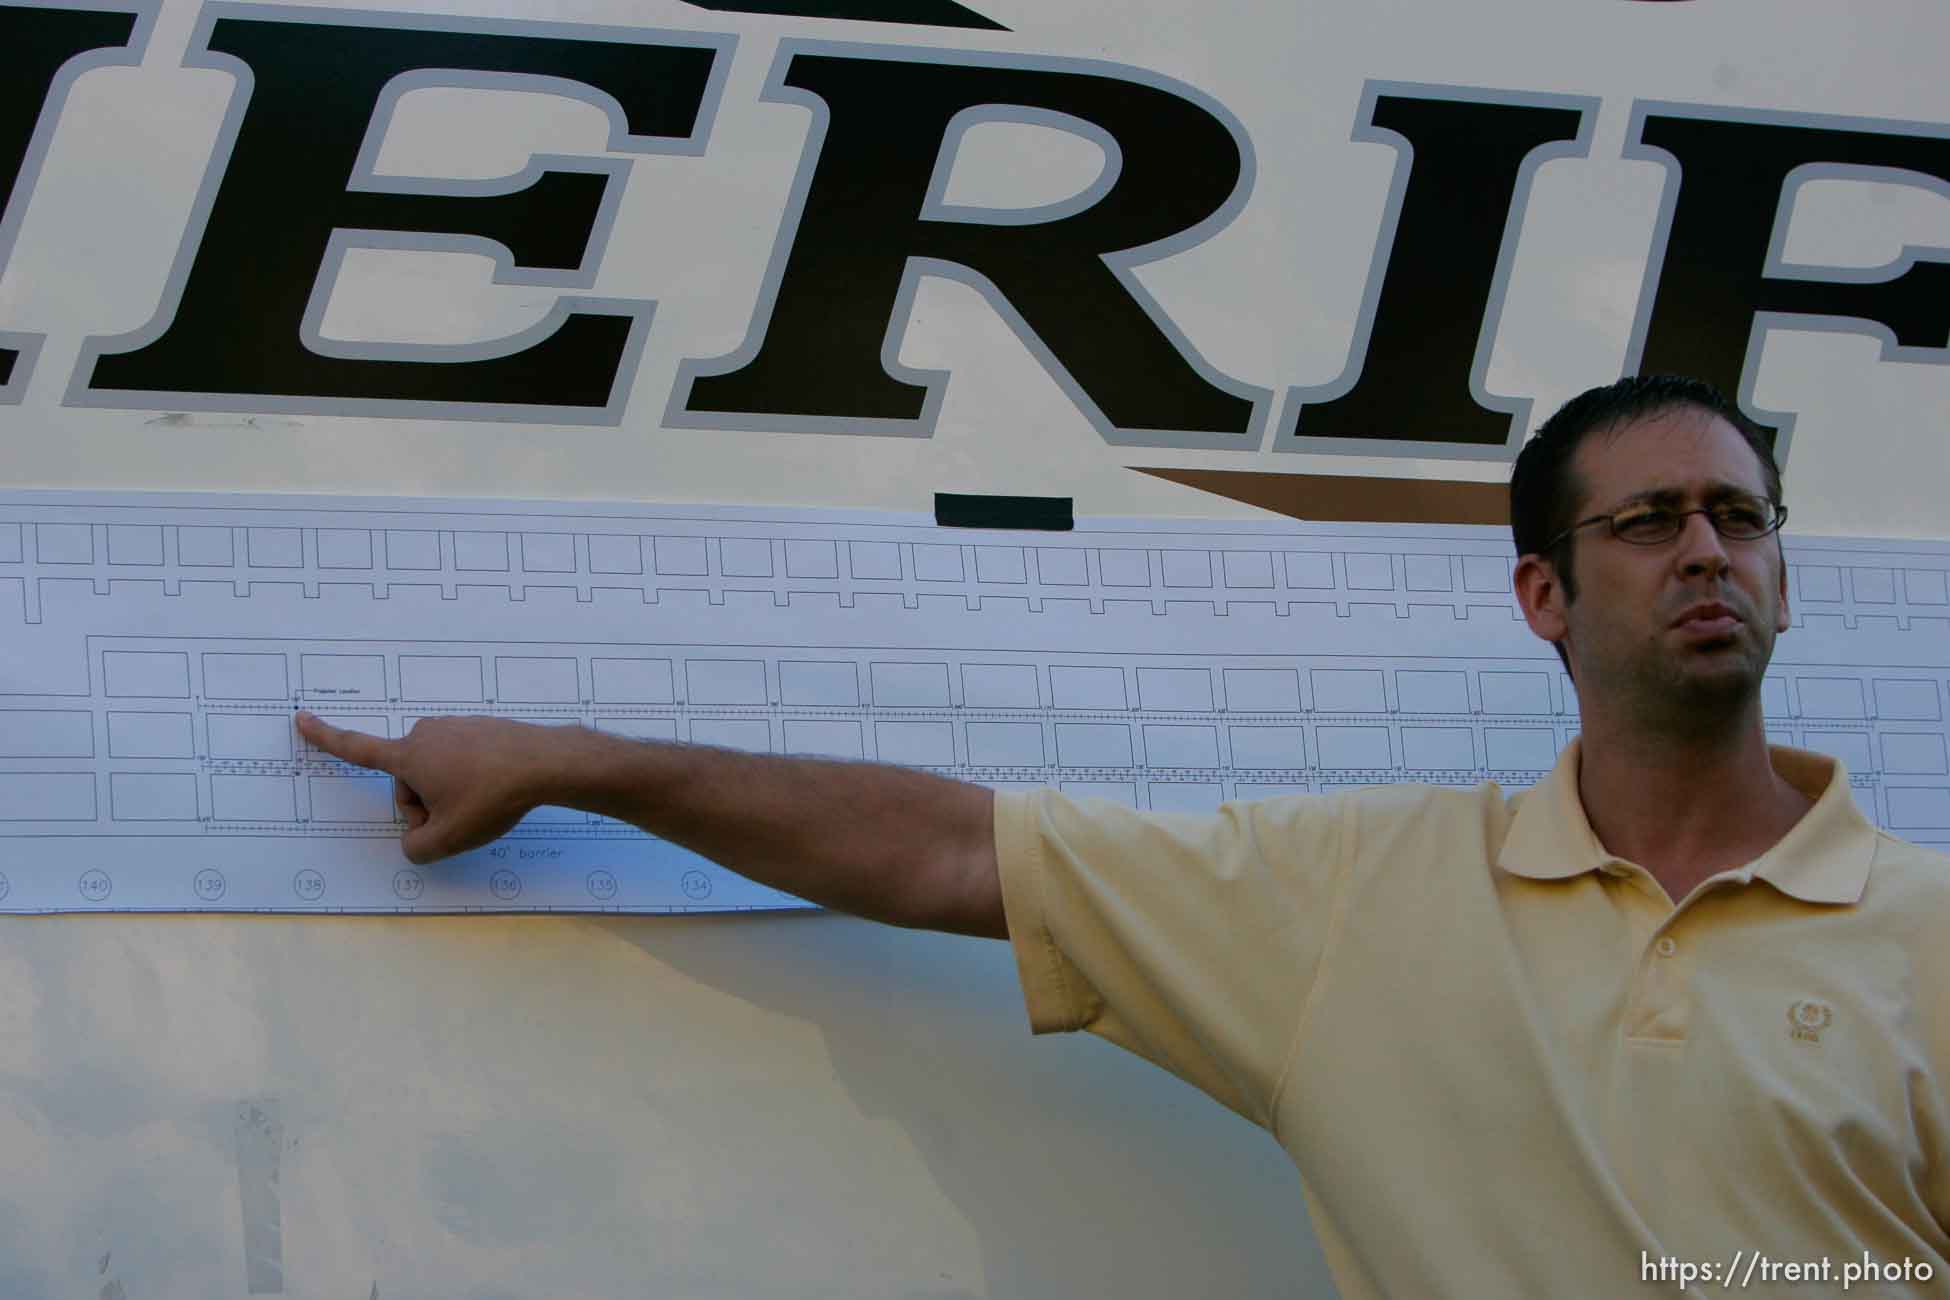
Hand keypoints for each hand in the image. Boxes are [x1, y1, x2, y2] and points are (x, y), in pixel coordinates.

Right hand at [295, 711, 563, 863]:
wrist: (545, 763)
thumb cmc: (490, 799)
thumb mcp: (446, 839)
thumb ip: (415, 848)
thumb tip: (414, 841)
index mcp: (408, 756)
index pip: (357, 749)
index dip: (326, 738)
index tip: (302, 718)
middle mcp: (427, 735)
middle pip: (410, 782)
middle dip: (427, 805)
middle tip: (459, 819)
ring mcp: (456, 728)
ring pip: (440, 774)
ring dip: (452, 794)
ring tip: (484, 803)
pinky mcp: (482, 730)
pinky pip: (465, 764)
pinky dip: (475, 781)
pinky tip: (498, 789)